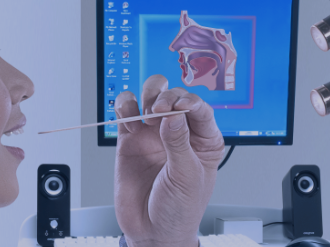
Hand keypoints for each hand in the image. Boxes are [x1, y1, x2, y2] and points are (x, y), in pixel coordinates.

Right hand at [113, 75, 223, 246]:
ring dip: (148, 96)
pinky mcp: (130, 139)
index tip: (180, 106)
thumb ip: (179, 144)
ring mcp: (154, 134)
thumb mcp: (186, 177)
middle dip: (168, 97)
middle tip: (160, 111)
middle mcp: (179, 132)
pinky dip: (126, 106)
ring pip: (151, 97)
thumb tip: (173, 114)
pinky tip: (129, 118)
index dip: (190, 101)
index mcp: (203, 141)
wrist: (152, 231)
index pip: (200, 109)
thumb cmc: (179, 210)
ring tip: (147, 115)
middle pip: (174, 96)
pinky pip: (127, 112)